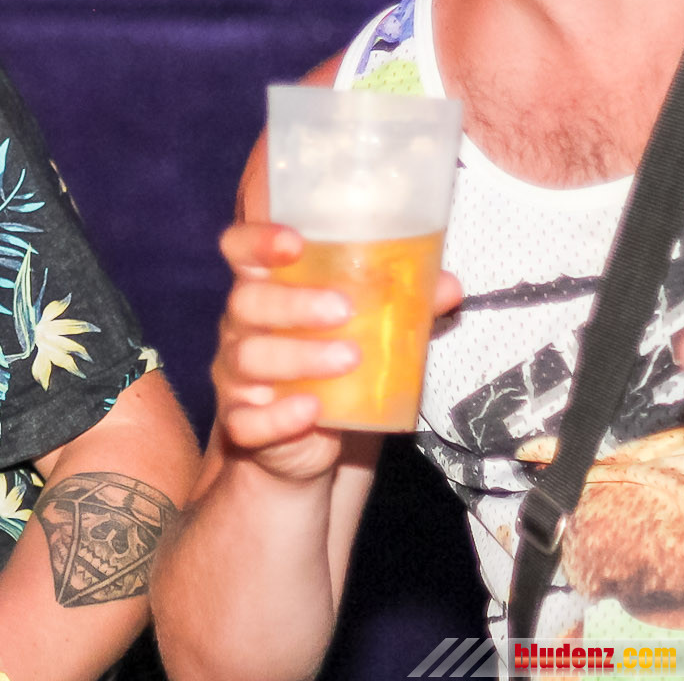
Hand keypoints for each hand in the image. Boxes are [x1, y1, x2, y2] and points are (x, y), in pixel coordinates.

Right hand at [211, 222, 460, 481]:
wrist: (306, 442)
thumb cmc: (328, 366)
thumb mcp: (361, 330)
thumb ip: (398, 306)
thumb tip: (446, 286)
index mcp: (264, 289)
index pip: (240, 249)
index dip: (257, 240)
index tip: (294, 242)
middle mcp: (242, 328)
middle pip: (247, 303)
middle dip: (294, 303)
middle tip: (345, 310)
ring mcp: (237, 377)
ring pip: (249, 358)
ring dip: (299, 356)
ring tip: (350, 358)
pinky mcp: (243, 424)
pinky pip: (246, 420)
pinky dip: (279, 416)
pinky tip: (311, 411)